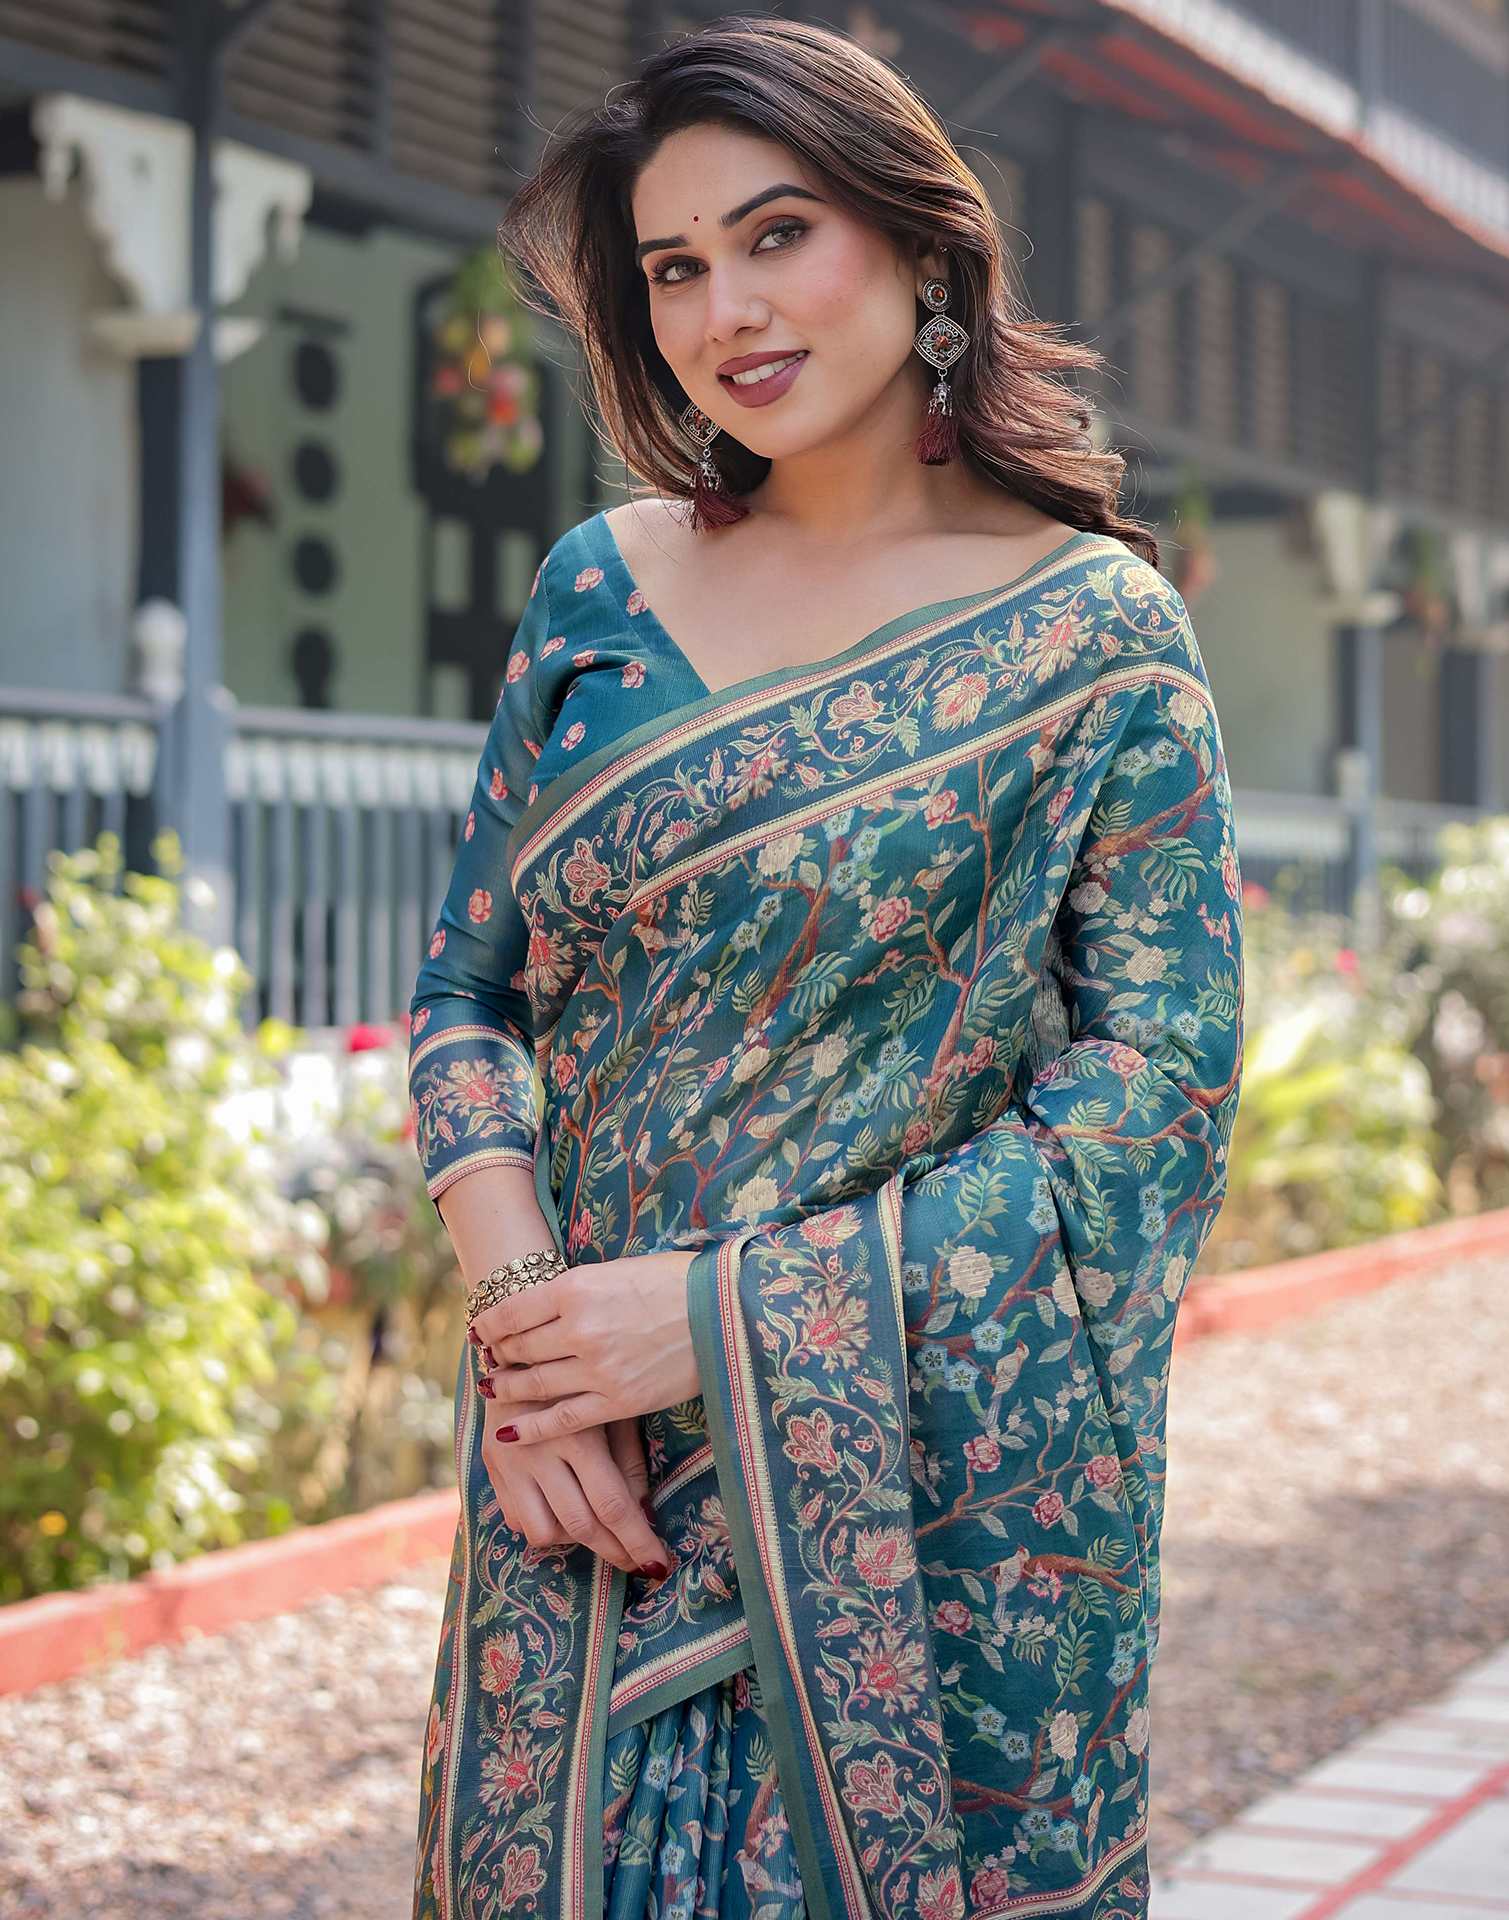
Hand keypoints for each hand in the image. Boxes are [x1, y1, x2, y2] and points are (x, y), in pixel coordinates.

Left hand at [473, 1250, 701, 1443]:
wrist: (725, 1312)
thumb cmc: (675, 1282)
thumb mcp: (617, 1270)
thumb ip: (578, 1289)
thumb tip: (545, 1304)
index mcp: (575, 1287)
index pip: (512, 1310)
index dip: (490, 1324)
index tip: (481, 1332)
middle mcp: (578, 1328)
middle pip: (519, 1347)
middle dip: (498, 1355)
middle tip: (488, 1360)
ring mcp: (596, 1368)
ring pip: (535, 1383)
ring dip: (508, 1387)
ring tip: (492, 1389)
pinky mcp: (618, 1401)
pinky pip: (563, 1419)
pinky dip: (530, 1427)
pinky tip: (508, 1431)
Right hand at [476, 1384, 670, 1576]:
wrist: (519, 1350)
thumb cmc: (583, 1375)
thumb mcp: (612, 1408)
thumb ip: (627, 1459)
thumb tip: (644, 1513)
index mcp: (576, 1434)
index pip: (612, 1505)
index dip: (637, 1541)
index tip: (658, 1565)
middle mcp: (539, 1453)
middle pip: (581, 1526)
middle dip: (616, 1553)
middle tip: (640, 1565)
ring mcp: (509, 1464)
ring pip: (545, 1532)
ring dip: (575, 1540)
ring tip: (597, 1528)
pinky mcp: (490, 1470)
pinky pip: (518, 1521)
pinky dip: (544, 1526)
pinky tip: (562, 1510)